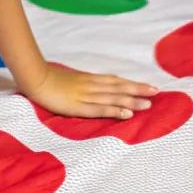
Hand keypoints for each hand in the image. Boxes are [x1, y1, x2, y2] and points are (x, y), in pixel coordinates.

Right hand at [28, 61, 157, 119]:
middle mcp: (92, 86)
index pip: (116, 81)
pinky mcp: (79, 106)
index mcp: (90, 79)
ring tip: (148, 105)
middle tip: (157, 92)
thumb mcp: (71, 79)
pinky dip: (115, 111)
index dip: (132, 84)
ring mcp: (86, 96)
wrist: (36, 78)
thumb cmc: (51, 79)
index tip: (149, 86)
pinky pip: (100, 109)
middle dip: (138, 90)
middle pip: (119, 87)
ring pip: (114, 98)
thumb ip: (84, 84)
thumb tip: (97, 88)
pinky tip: (127, 114)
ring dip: (132, 101)